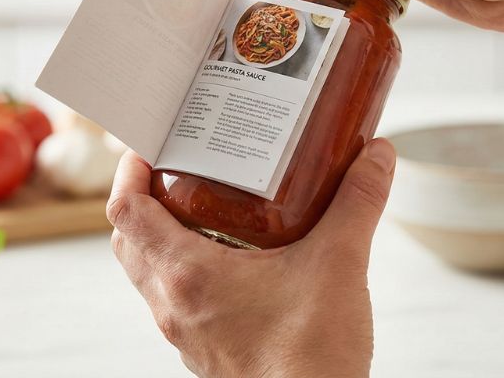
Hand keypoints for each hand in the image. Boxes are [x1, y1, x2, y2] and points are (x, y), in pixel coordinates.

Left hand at [106, 138, 396, 377]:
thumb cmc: (312, 358)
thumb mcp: (339, 263)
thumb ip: (357, 203)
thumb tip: (377, 157)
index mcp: (189, 274)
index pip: (126, 211)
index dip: (128, 170)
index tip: (147, 146)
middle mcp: (175, 304)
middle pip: (129, 239)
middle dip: (143, 198)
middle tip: (174, 170)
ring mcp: (186, 330)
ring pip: (149, 271)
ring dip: (161, 234)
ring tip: (201, 206)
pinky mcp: (204, 347)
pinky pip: (174, 298)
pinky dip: (184, 268)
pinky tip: (231, 258)